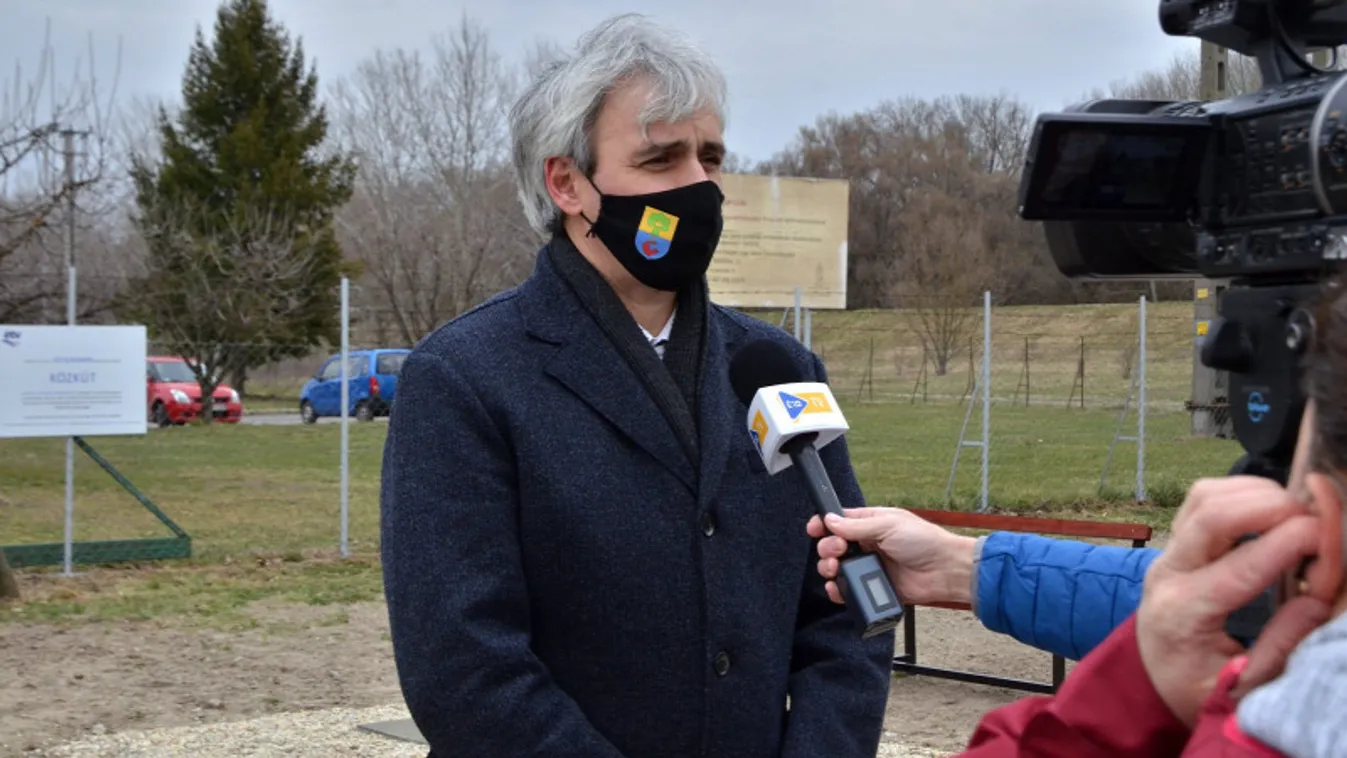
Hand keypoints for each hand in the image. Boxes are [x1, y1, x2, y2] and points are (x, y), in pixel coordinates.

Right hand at [806, 507, 976, 605]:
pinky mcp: (874, 587)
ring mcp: (870, 567)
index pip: (840, 522)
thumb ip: (856, 525)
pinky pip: (849, 591)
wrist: (945, 570)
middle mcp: (868, 545)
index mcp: (871, 523)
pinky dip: (838, 591)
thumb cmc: (924, 541)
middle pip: (833, 546)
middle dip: (828, 548)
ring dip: (829, 568)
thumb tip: (830, 520)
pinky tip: (837, 588)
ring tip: (836, 569)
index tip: (814, 529)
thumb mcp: (888, 525)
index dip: (824, 524)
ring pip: (837, 569)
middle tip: (838, 551)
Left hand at [1136, 476, 1328, 726]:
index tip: (1331, 540)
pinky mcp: (1175, 542)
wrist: (1157, 679)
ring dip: (1259, 493)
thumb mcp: (1241, 689)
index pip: (1241, 564)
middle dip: (1276, 506)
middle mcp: (1168, 573)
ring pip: (1207, 495)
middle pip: (1214, 513)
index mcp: (1182, 614)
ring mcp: (1167, 552)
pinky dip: (1243, 492)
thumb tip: (1316, 599)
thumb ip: (1280, 647)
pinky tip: (1275, 513)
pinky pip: (1204, 498)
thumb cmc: (1201, 690)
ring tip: (1301, 517)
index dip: (1293, 543)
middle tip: (1320, 522)